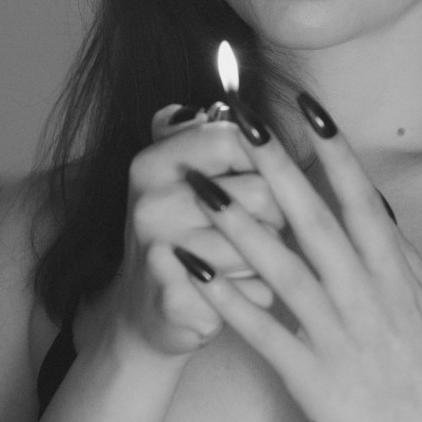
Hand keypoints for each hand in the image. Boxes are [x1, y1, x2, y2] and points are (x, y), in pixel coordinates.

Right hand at [109, 104, 284, 357]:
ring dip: (272, 258)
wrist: (142, 313)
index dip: (266, 158)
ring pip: (265, 245)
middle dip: (279, 213)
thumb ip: (198, 134)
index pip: (234, 138)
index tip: (268, 175)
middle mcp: (152, 204)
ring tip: (252, 261)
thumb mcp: (173, 175)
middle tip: (269, 225)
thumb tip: (229, 108)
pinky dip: (260, 293)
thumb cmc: (175, 233)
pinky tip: (242, 294)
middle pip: (262, 192)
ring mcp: (160, 255)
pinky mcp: (178, 303)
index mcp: (152, 164)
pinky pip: (256, 291)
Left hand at [175, 94, 421, 421]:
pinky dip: (231, 302)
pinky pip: (265, 334)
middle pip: (316, 220)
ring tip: (201, 186)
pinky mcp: (313, 379)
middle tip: (242, 122)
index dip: (335, 151)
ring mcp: (339, 337)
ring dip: (240, 224)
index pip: (362, 199)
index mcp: (395, 275)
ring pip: (284, 269)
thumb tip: (377, 208)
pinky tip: (197, 272)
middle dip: (277, 167)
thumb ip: (402, 255)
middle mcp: (367, 296)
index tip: (309, 108)